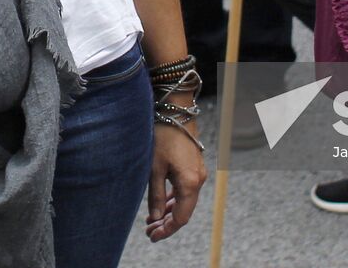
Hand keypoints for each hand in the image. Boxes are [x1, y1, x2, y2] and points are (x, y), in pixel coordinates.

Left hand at [145, 121, 206, 241]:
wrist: (176, 111)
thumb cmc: (163, 136)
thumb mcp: (154, 169)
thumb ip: (155, 196)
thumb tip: (155, 218)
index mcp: (190, 183)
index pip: (181, 216)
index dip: (167, 230)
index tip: (153, 236)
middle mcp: (198, 179)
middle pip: (184, 210)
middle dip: (167, 223)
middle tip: (149, 231)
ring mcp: (198, 172)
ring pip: (185, 200)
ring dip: (169, 211)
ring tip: (152, 220)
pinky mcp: (194, 166)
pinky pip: (186, 189)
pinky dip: (174, 199)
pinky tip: (162, 203)